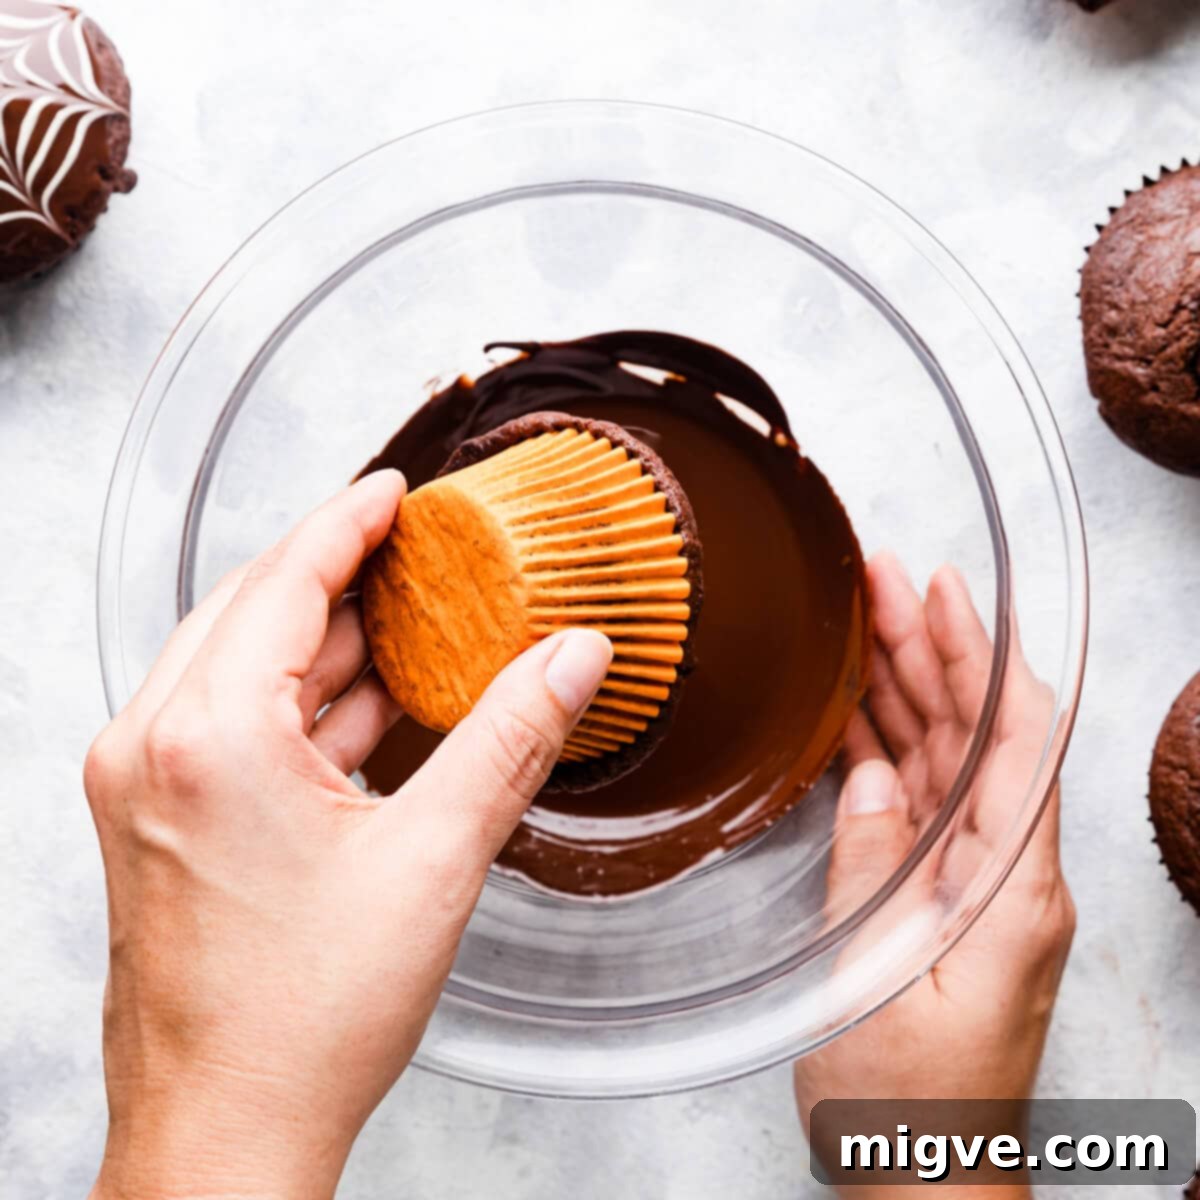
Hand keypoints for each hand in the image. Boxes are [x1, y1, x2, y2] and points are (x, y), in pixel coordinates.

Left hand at [83, 471, 612, 1199]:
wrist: (225, 1134)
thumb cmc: (305, 1019)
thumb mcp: (436, 857)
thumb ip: (512, 737)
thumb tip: (574, 658)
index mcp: (208, 737)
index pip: (285, 580)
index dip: (349, 521)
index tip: (394, 490)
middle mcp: (154, 746)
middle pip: (252, 610)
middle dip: (336, 572)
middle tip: (412, 549)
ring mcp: (143, 785)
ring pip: (238, 665)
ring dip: (320, 640)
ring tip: (405, 620)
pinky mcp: (156, 820)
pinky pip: (229, 721)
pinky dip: (297, 700)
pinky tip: (365, 702)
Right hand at [794, 553, 1075, 1197]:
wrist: (925, 1181)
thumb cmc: (907, 1107)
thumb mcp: (872, 984)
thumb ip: (873, 870)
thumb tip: (872, 777)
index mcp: (1015, 891)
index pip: (1022, 743)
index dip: (987, 658)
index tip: (950, 594)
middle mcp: (1007, 875)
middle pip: (983, 733)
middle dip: (937, 649)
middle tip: (884, 579)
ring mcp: (975, 883)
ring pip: (949, 757)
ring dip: (911, 687)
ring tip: (868, 620)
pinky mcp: (943, 896)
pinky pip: (921, 801)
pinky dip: (891, 747)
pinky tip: (858, 711)